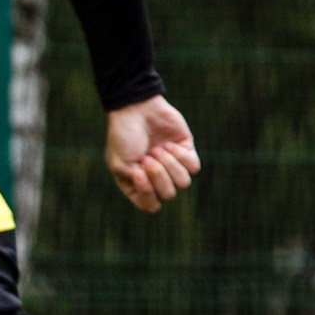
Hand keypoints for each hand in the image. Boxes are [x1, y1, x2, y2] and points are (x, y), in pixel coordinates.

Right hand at [104, 95, 200, 213]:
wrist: (137, 108)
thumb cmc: (124, 136)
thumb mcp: (120, 163)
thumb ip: (136, 184)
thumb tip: (159, 195)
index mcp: (138, 185)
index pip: (151, 206)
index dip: (148, 194)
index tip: (138, 175)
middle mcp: (156, 178)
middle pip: (169, 194)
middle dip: (159, 175)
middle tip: (147, 157)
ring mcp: (172, 165)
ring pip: (183, 182)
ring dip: (169, 165)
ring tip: (158, 149)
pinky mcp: (186, 151)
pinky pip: (194, 167)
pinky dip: (181, 156)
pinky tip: (169, 144)